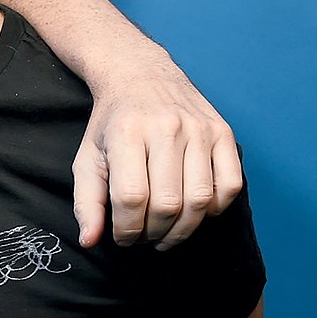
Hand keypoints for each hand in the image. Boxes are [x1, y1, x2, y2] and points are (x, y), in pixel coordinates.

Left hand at [72, 57, 241, 249]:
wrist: (140, 76)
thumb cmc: (112, 124)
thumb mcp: (87, 158)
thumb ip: (86, 202)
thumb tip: (89, 241)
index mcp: (127, 133)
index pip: (132, 197)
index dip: (127, 228)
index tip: (123, 237)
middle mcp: (166, 128)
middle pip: (167, 203)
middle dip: (154, 232)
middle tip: (144, 237)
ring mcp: (199, 129)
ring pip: (199, 199)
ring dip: (183, 228)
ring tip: (166, 233)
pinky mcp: (223, 132)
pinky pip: (230, 184)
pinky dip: (215, 208)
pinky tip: (195, 211)